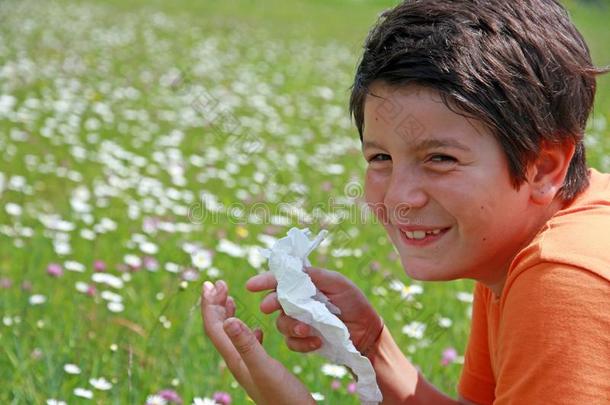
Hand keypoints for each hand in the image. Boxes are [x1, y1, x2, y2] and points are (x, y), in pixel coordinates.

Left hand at [201, 280, 314, 404]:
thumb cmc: (284, 397)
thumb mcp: (265, 367)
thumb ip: (246, 344)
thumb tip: (227, 319)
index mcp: (235, 359)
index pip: (215, 327)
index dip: (210, 305)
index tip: (210, 283)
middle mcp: (238, 362)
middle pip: (219, 329)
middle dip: (216, 305)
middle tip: (218, 284)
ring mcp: (249, 367)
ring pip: (232, 336)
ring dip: (228, 315)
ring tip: (229, 299)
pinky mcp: (261, 370)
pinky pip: (248, 345)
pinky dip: (247, 330)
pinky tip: (257, 329)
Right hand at [246, 267, 383, 355]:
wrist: (366, 331)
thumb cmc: (353, 302)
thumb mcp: (337, 282)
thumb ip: (314, 275)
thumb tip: (291, 270)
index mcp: (303, 285)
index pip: (280, 280)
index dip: (264, 280)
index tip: (252, 285)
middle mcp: (297, 303)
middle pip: (274, 302)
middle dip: (271, 304)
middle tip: (269, 307)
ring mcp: (299, 322)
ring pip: (281, 324)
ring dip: (291, 326)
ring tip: (307, 329)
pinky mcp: (303, 341)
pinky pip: (292, 343)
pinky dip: (302, 343)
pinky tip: (317, 342)